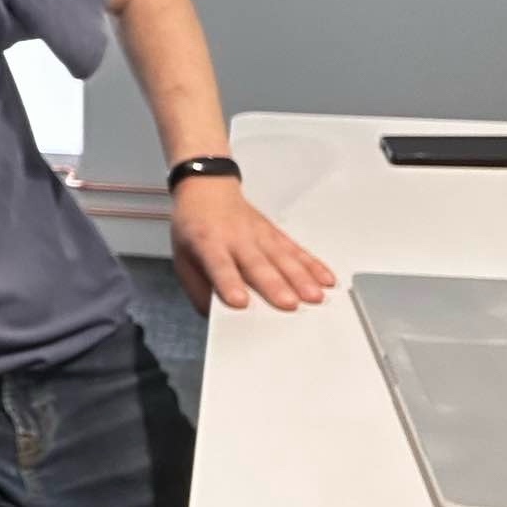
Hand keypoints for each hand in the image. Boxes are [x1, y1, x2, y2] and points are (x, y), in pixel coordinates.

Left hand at [171, 179, 335, 313]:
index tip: (240, 302)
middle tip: (289, 305)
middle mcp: (236, 238)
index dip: (229, 283)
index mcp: (208, 243)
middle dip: (275, 285)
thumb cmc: (194, 226)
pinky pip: (297, 250)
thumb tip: (215, 318)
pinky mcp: (275, 234)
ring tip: (314, 297)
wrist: (206, 188)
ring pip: (282, 257)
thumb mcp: (181, 258)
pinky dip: (313, 264)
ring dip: (300, 277)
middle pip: (258, 264)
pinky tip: (326, 278)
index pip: (219, 265)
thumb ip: (198, 290)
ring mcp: (259, 235)